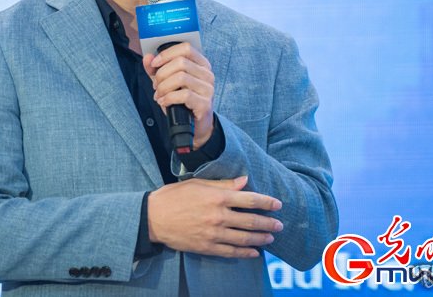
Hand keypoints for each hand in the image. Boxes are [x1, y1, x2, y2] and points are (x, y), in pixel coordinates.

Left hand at [143, 42, 214, 147]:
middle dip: (162, 74)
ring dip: (163, 87)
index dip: (167, 54)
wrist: (195, 125)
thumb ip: (156, 69)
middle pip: (181, 63)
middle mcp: (207, 74)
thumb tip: (147, 58)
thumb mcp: (167, 82)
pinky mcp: (205, 104)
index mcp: (201, 64)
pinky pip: (184, 95)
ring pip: (181, 78)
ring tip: (158, 95)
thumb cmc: (182, 101)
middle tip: (155, 85)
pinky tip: (163, 102)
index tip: (154, 64)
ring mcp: (208, 89)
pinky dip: (168, 98)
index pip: (186, 48)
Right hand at [147, 176, 282, 257]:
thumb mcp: (198, 184)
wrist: (153, 218)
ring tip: (270, 238)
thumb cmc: (174, 196)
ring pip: (244, 238)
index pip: (249, 199)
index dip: (266, 202)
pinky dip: (245, 253)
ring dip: (260, 239)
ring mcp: (214, 233)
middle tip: (279, 225)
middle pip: (251, 221)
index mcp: (217, 197)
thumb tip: (245, 180)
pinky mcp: (207, 247)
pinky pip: (231, 251)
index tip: (278, 204)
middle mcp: (218, 216)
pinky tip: (254, 252)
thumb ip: (223, 184)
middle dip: (268, 223)